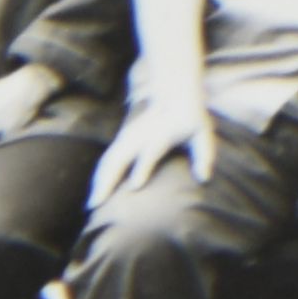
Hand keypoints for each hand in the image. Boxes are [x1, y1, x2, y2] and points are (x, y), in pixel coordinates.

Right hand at [92, 86, 218, 211]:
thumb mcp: (203, 133)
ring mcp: (130, 136)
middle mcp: (142, 135)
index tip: (134, 186)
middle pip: (121, 158)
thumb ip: (204, 155)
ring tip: (93, 203)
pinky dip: (100, 174)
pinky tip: (96, 191)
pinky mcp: (123, 139)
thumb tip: (204, 179)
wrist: (175, 95)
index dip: (143, 167)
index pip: (151, 152)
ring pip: (110, 159)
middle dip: (109, 180)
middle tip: (99, 203)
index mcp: (162, 133)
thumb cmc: (191, 119)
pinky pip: (108, 158)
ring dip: (100, 180)